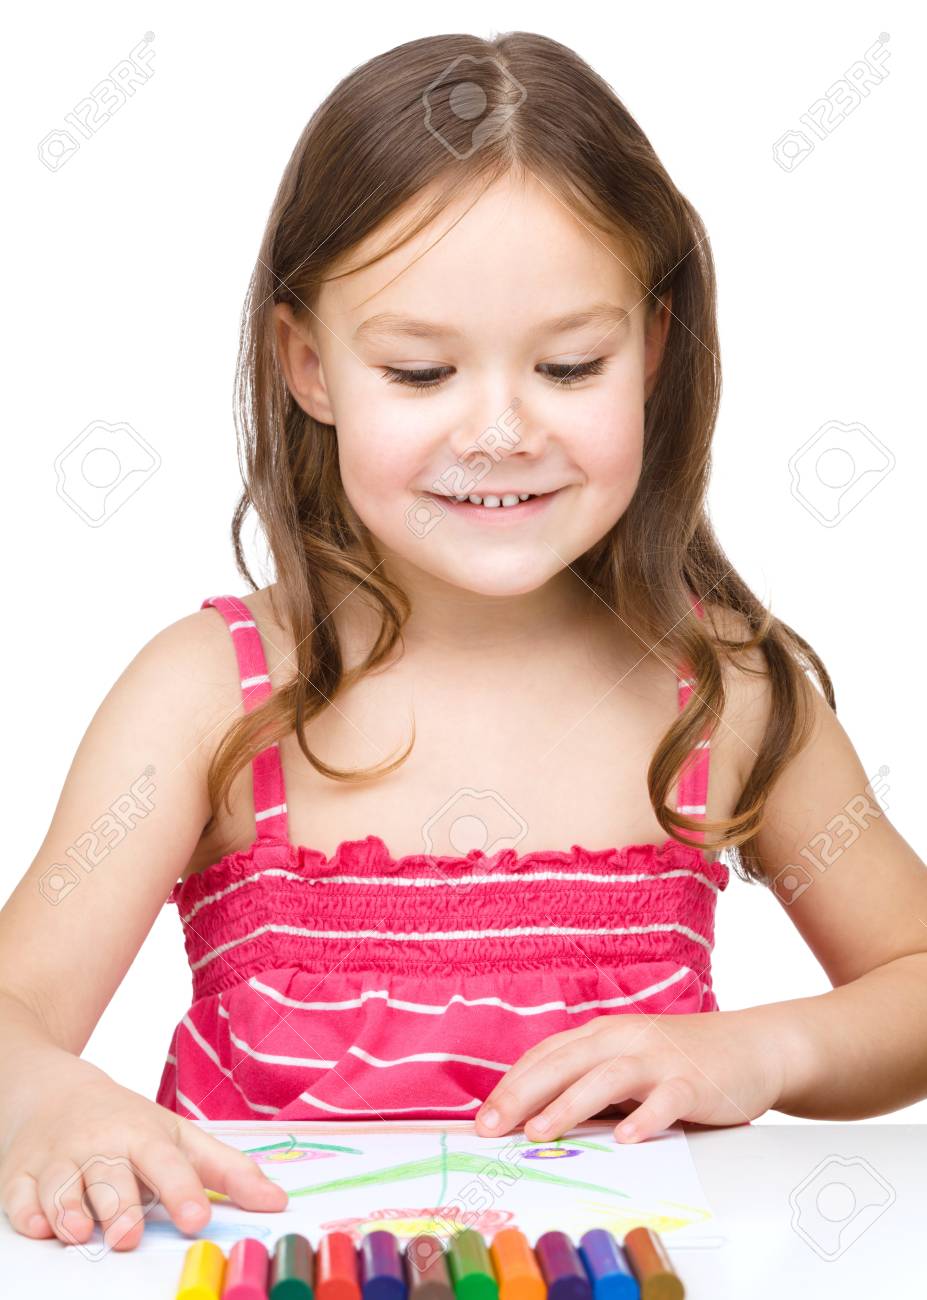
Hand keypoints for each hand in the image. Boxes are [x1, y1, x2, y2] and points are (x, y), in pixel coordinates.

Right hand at [0, 1059, 286, 1250]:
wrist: (55, 1091)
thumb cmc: (127, 1123)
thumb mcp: (180, 1136)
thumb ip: (227, 1171)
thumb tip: (276, 1202)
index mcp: (143, 1136)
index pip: (167, 1163)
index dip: (182, 1190)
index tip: (197, 1218)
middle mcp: (100, 1146)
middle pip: (110, 1180)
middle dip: (119, 1208)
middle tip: (129, 1236)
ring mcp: (58, 1161)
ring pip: (62, 1188)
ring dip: (70, 1210)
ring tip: (80, 1231)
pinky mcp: (20, 1176)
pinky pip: (19, 1197)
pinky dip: (27, 1212)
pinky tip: (38, 1224)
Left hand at [473, 1009, 788, 1142]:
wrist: (752, 1044)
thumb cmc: (682, 1061)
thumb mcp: (629, 1063)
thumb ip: (591, 1082)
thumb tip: (539, 1119)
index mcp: (604, 1034)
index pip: (546, 1055)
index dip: (511, 1085)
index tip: (482, 1118)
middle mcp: (625, 1039)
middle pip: (564, 1062)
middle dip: (522, 1095)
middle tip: (491, 1127)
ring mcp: (658, 1059)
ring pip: (605, 1078)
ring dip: (569, 1105)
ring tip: (539, 1132)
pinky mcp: (691, 1081)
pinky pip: (665, 1100)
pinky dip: (644, 1118)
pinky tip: (627, 1139)